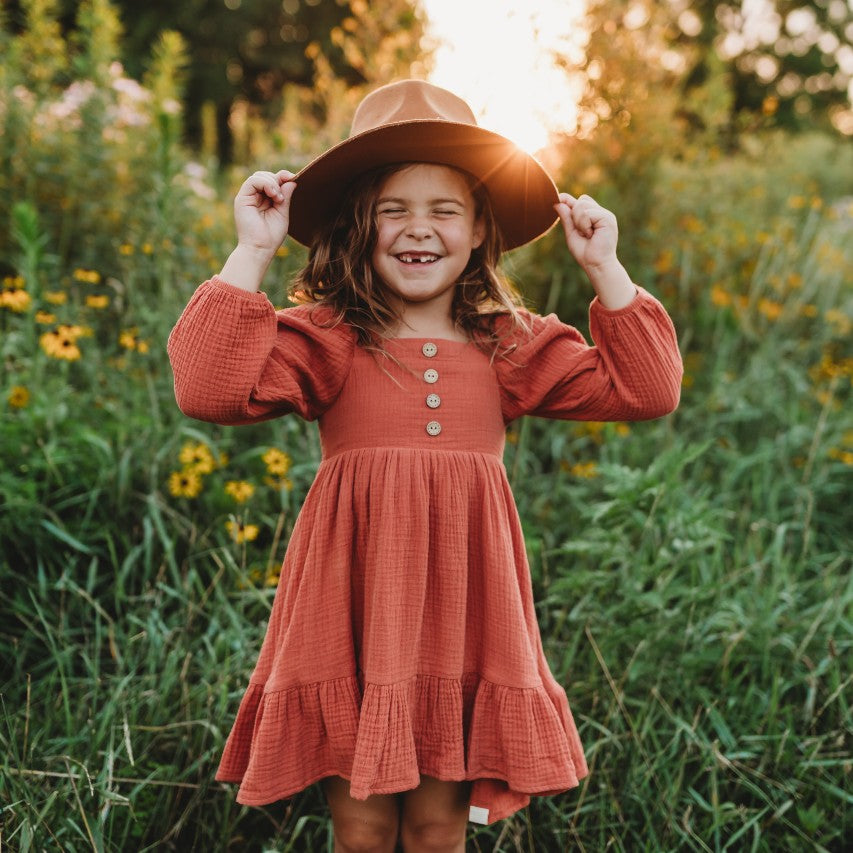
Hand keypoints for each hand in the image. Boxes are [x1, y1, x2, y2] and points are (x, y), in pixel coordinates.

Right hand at [233, 169, 296, 254]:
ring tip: (278, 198)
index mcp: (263, 200)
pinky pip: (252, 181)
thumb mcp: (282, 213)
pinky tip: (273, 195)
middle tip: (284, 195)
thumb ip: (286, 197)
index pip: (271, 180)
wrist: (260, 249)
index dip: (282, 176)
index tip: (293, 177)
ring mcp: (247, 197)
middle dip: (277, 179)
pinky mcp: (242, 199)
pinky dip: (265, 184)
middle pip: (265, 175)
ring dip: (272, 183)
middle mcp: (254, 197)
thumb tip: (292, 180)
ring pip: (259, 176)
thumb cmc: (271, 236)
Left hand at [554, 192, 635, 309]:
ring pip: (582, 205)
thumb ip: (566, 218)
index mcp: (594, 216)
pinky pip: (587, 213)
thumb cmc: (585, 253)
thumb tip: (557, 201)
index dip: (569, 201)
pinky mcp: (608, 218)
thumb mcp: (571, 233)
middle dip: (574, 216)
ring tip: (587, 235)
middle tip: (582, 232)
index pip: (581, 200)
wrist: (596, 265)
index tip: (558, 200)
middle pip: (581, 200)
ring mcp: (606, 214)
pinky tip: (591, 235)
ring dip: (579, 222)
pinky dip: (584, 225)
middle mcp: (601, 213)